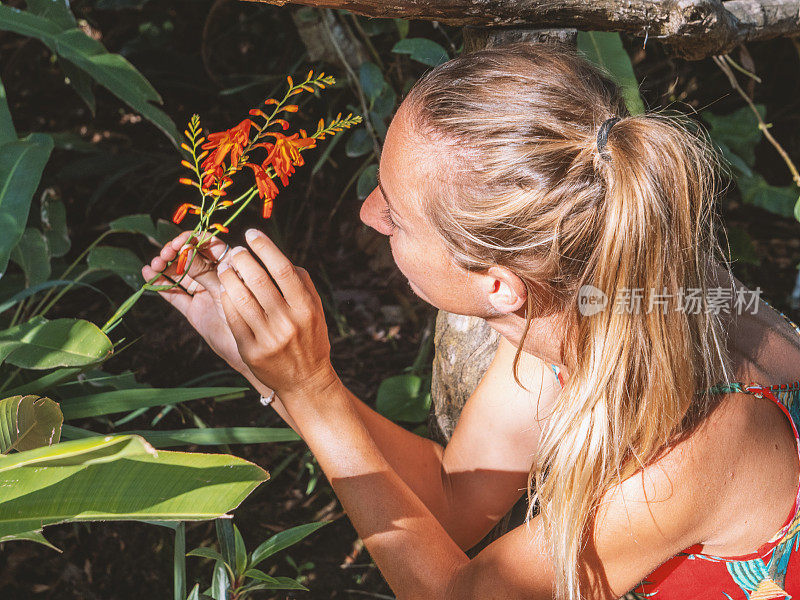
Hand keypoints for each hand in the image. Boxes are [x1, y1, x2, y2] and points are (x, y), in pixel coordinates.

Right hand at [142, 232, 255, 378]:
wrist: (251, 352)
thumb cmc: (248, 318)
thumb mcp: (226, 291)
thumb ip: (206, 273)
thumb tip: (186, 250)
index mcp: (231, 268)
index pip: (209, 246)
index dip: (193, 240)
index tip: (179, 242)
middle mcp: (217, 278)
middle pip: (191, 257)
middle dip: (176, 253)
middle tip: (164, 255)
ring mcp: (204, 293)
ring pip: (180, 274)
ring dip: (165, 267)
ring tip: (154, 264)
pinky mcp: (193, 310)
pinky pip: (175, 294)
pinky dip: (161, 284)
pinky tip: (148, 273)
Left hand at [216, 228, 336, 398]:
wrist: (306, 381)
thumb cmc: (309, 337)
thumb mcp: (314, 309)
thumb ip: (300, 282)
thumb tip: (273, 254)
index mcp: (306, 307)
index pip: (282, 268)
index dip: (264, 247)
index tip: (251, 234)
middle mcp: (287, 322)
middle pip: (258, 280)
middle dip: (242, 259)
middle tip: (235, 251)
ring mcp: (267, 338)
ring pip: (240, 297)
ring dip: (229, 277)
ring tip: (226, 268)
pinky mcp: (250, 350)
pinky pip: (233, 318)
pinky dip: (227, 299)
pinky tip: (226, 290)